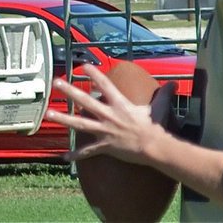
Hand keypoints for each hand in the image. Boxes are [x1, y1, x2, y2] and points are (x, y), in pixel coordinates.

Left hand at [44, 64, 165, 164]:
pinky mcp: (105, 146)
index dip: (94, 73)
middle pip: (85, 101)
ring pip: (79, 123)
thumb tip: (174, 83)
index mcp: (120, 104)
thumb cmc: (156, 127)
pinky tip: (63, 157)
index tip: (84, 65)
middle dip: (69, 91)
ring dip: (63, 118)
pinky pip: (88, 152)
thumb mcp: (160, 107)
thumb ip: (165, 93)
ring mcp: (104, 131)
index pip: (105, 84)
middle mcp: (109, 115)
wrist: (155, 147)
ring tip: (48, 113)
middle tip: (56, 82)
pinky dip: (76, 156)